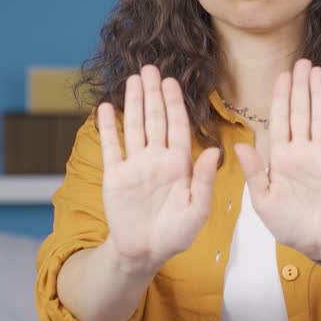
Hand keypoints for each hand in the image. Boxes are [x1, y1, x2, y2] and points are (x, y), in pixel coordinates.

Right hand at [98, 65, 220, 273]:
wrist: (145, 252)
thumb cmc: (176, 234)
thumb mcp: (197, 211)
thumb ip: (204, 181)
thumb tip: (215, 151)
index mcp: (179, 164)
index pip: (177, 127)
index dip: (174, 104)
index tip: (171, 82)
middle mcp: (157, 159)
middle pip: (155, 120)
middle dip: (153, 94)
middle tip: (150, 68)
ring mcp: (135, 165)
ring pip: (134, 126)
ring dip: (133, 103)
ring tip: (132, 80)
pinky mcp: (115, 175)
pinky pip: (111, 146)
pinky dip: (107, 128)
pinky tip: (105, 108)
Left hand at [233, 59, 320, 260]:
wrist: (318, 242)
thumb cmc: (287, 224)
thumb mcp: (263, 200)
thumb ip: (253, 172)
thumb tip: (238, 146)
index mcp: (281, 158)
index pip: (280, 120)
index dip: (281, 97)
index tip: (282, 75)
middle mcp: (303, 152)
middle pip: (301, 113)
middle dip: (301, 88)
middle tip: (302, 62)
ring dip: (320, 96)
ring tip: (318, 72)